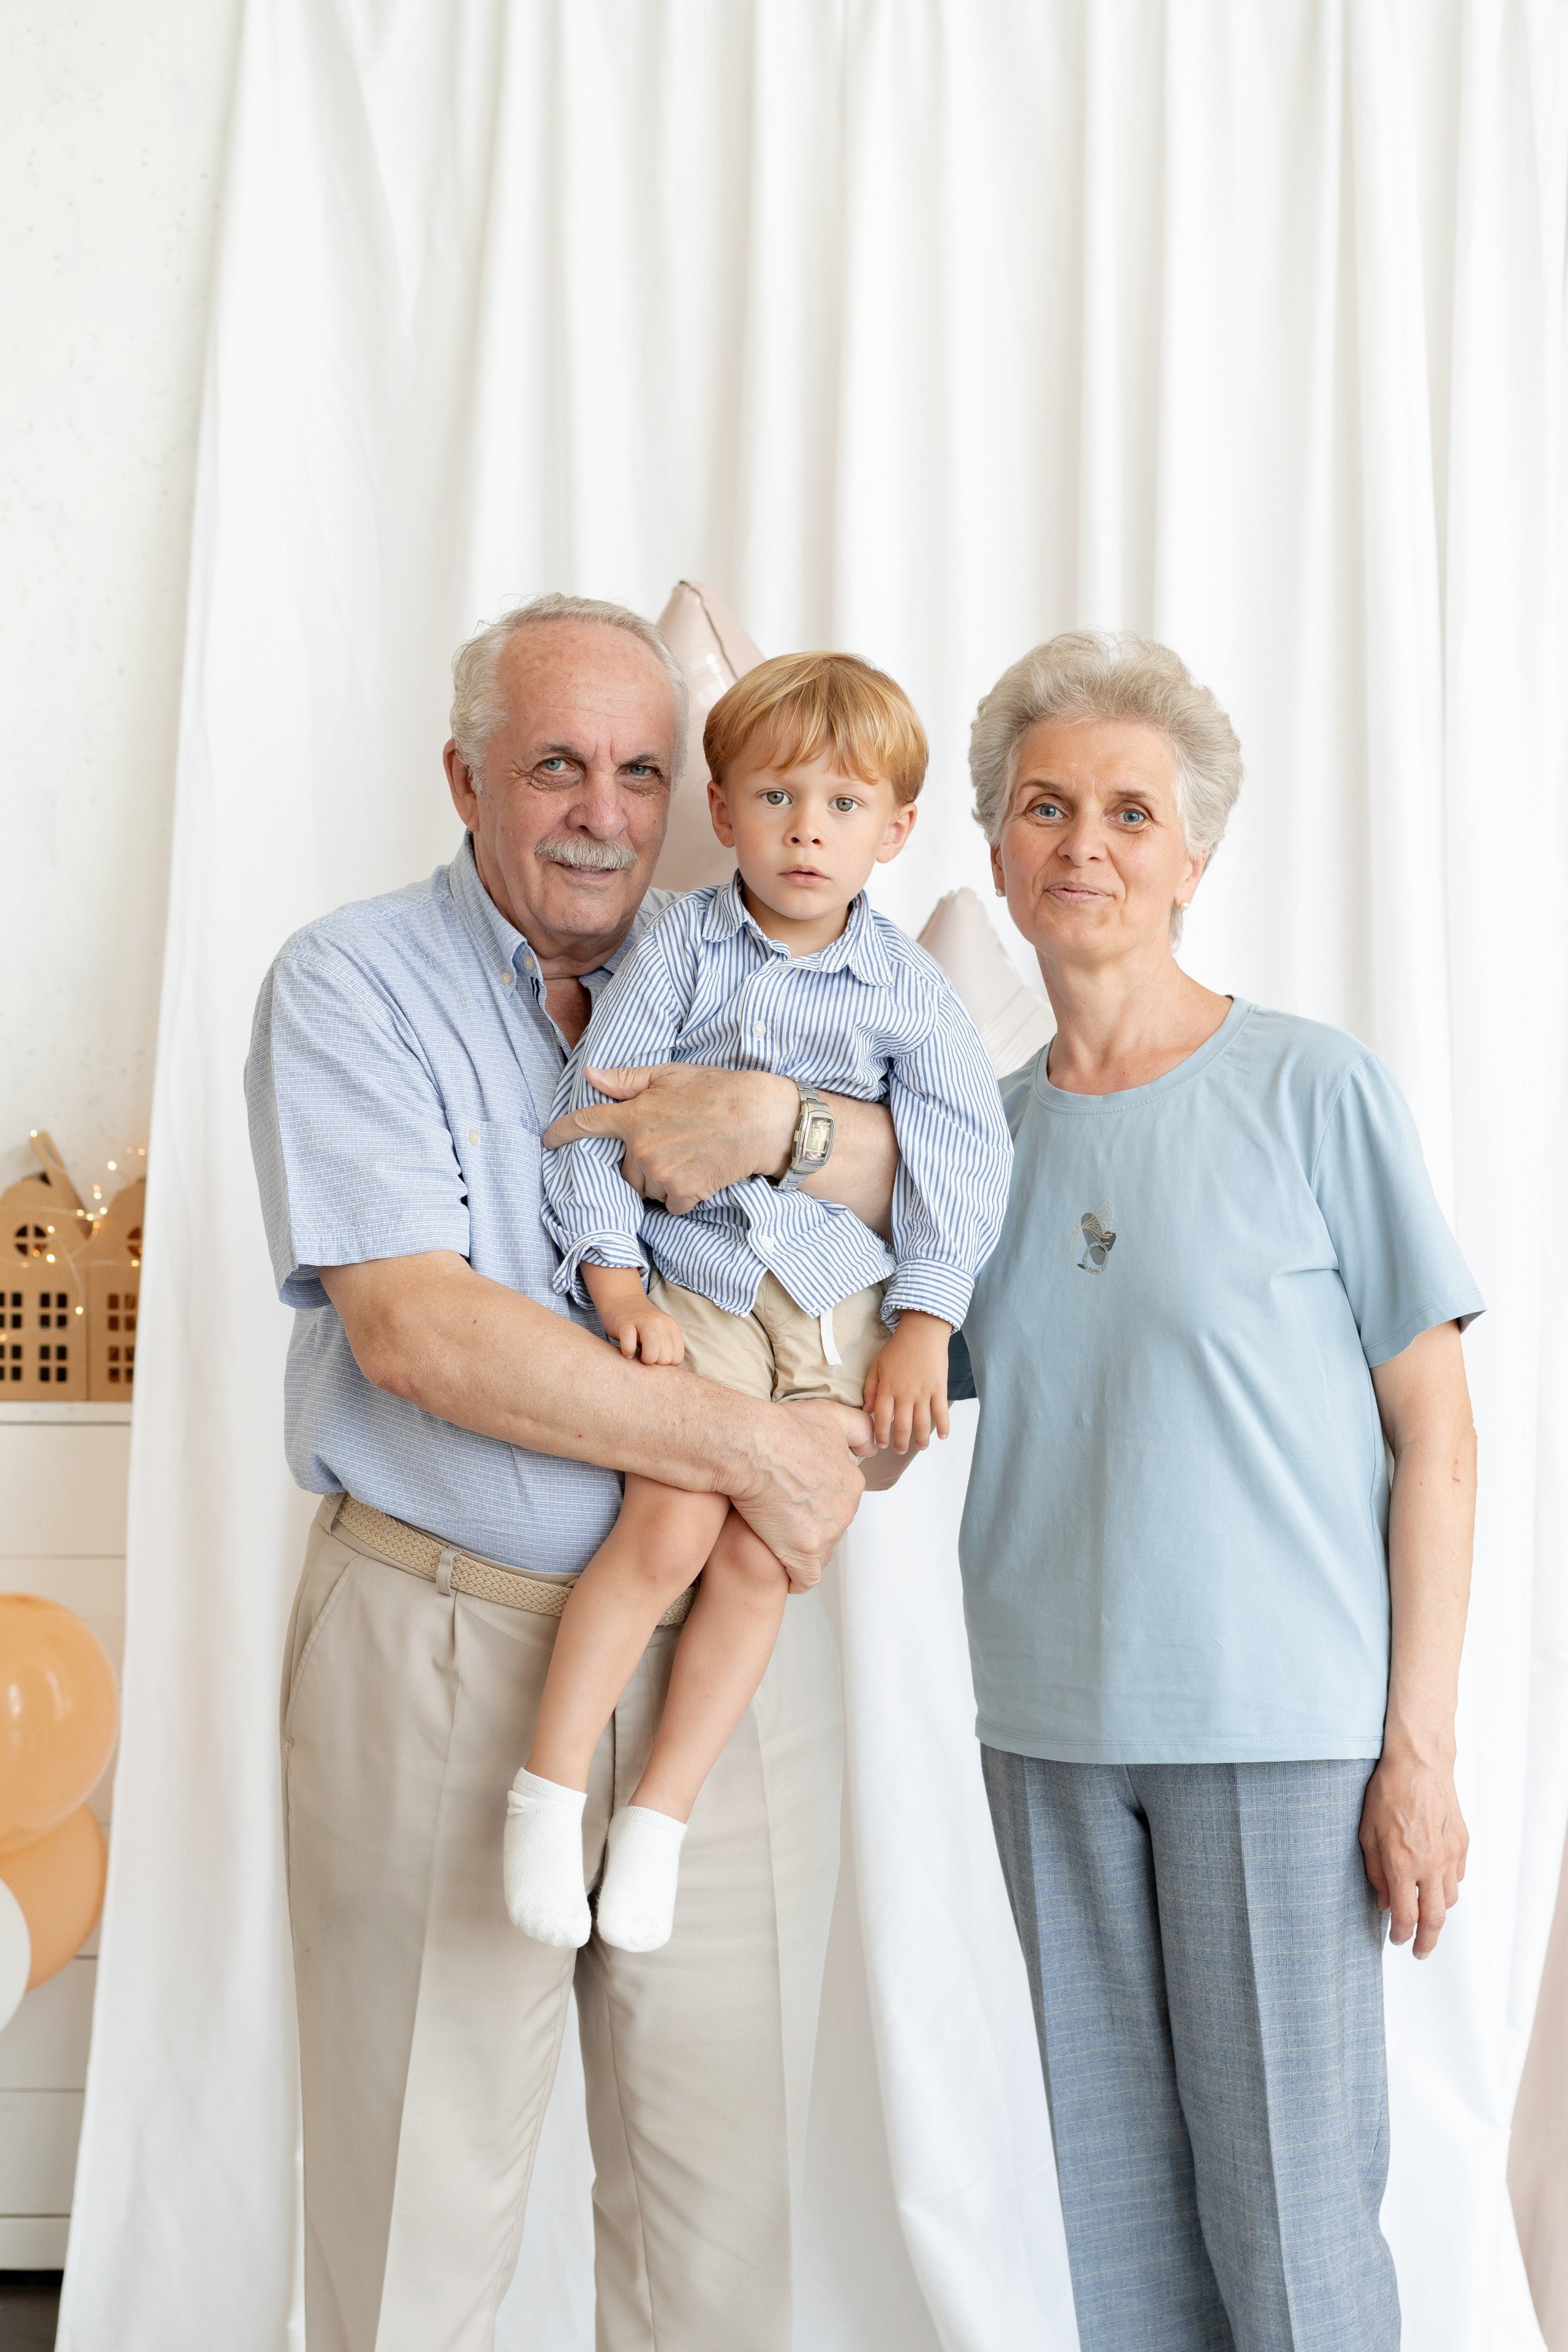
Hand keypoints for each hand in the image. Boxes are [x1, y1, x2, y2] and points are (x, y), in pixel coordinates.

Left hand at [542, 1063, 798, 1215]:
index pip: (587, 1124)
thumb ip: (628, 1080)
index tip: (548, 1140)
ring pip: (646, 1187)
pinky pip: (669, 1203)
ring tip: (689, 1156)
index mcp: (634, 1115)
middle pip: (624, 1168)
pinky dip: (681, 1195)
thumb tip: (591, 1076)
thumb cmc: (718, 1091)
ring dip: (660, 1179)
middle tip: (673, 1142)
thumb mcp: (671, 1075)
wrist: (761, 1120)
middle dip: (641, 1161)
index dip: (562, 1133)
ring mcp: (661, 1174)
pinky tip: (700, 1173)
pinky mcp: (683, 1194)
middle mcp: (641, 1148)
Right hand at [582, 1267, 685, 1364]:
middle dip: (654, 1363)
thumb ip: (667, 1346)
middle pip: (665, 1358)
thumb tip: (667, 1374)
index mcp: (671, 1326)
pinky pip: (629, 1344)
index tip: (655, 1358)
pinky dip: (628, 1352)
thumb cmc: (642, 1323)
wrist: (622, 1299)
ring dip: (646, 1359)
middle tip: (645, 1356)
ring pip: (653, 1348)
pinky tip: (627, 1352)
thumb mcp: (661, 1330)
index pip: (676, 1358)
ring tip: (639, 1357)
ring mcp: (642, 1322)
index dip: (665, 1365)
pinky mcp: (624, 1324)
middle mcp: (660, 1322)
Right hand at [728, 1398, 871, 1590]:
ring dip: (800, 1549)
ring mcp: (826, 1534)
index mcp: (851, 1482)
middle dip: (810, 1526)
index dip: (817, 1501)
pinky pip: (804, 1579)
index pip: (839, 1501)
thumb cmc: (783, 1428)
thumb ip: (858, 1428)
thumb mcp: (830, 1415)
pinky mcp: (802, 1554)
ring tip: (774, 1536)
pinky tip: (780, 1565)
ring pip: (818, 1552)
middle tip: (780, 1514)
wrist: (752, 1446)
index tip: (796, 1497)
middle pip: (830, 1528)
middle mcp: (845, 1510)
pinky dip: (794, 1577)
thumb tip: (873, 1448)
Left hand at [862, 1311, 951, 1452]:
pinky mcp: (939, 1389)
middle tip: (899, 1451)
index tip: (881, 1445)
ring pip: (922, 1424)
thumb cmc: (897, 1348)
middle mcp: (904, 1394)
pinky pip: (941, 1412)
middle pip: (901, 1426)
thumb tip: (867, 1411)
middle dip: (900, 1442)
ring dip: (921, 1440)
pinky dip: (943, 1427)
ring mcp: (923, 1393)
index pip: (881, 1419)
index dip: (881, 1435)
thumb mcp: (877, 1365)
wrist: (922, 1332)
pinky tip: (942, 1437)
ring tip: (920, 1447)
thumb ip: (870, 1389)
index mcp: (887, 1389)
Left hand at [1358, 1738, 1467, 1958]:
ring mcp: (1450, 1855)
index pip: (1406, 1917)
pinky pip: (1457, 1877)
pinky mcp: (1462, 1844)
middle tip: (1420, 1952)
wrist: (1418, 1764)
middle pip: (1435, 1919)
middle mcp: (1430, 1865)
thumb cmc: (1387, 1793)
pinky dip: (1447, 1886)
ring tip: (1425, 1916)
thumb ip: (1375, 1873)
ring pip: (1450, 1899)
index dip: (1401, 1935)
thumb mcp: (1367, 1834)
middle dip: (1427, 1942)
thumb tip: (1385, 1903)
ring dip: (1437, 1913)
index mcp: (1402, 1865)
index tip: (1397, 1941)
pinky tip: (1435, 1883)